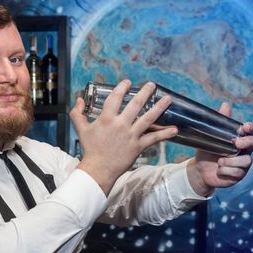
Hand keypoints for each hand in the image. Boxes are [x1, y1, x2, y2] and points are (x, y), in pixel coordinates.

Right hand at [70, 80, 177, 194]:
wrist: (98, 169)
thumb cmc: (90, 149)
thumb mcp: (81, 129)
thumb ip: (77, 113)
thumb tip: (78, 100)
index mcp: (106, 119)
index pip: (115, 98)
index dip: (122, 88)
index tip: (127, 83)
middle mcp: (120, 125)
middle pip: (136, 104)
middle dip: (145, 92)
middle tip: (152, 85)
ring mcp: (131, 135)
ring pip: (148, 119)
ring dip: (159, 108)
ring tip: (167, 99)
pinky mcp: (138, 146)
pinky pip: (154, 139)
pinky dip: (165, 134)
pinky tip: (175, 129)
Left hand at [187, 102, 252, 195]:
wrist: (200, 171)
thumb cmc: (207, 151)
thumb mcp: (209, 137)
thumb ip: (219, 123)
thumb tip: (226, 104)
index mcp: (239, 139)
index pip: (250, 131)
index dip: (250, 128)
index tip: (244, 126)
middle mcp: (245, 151)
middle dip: (247, 142)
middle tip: (236, 143)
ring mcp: (243, 164)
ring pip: (246, 161)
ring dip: (231, 161)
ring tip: (219, 162)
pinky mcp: (239, 175)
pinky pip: (237, 173)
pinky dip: (226, 171)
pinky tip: (219, 170)